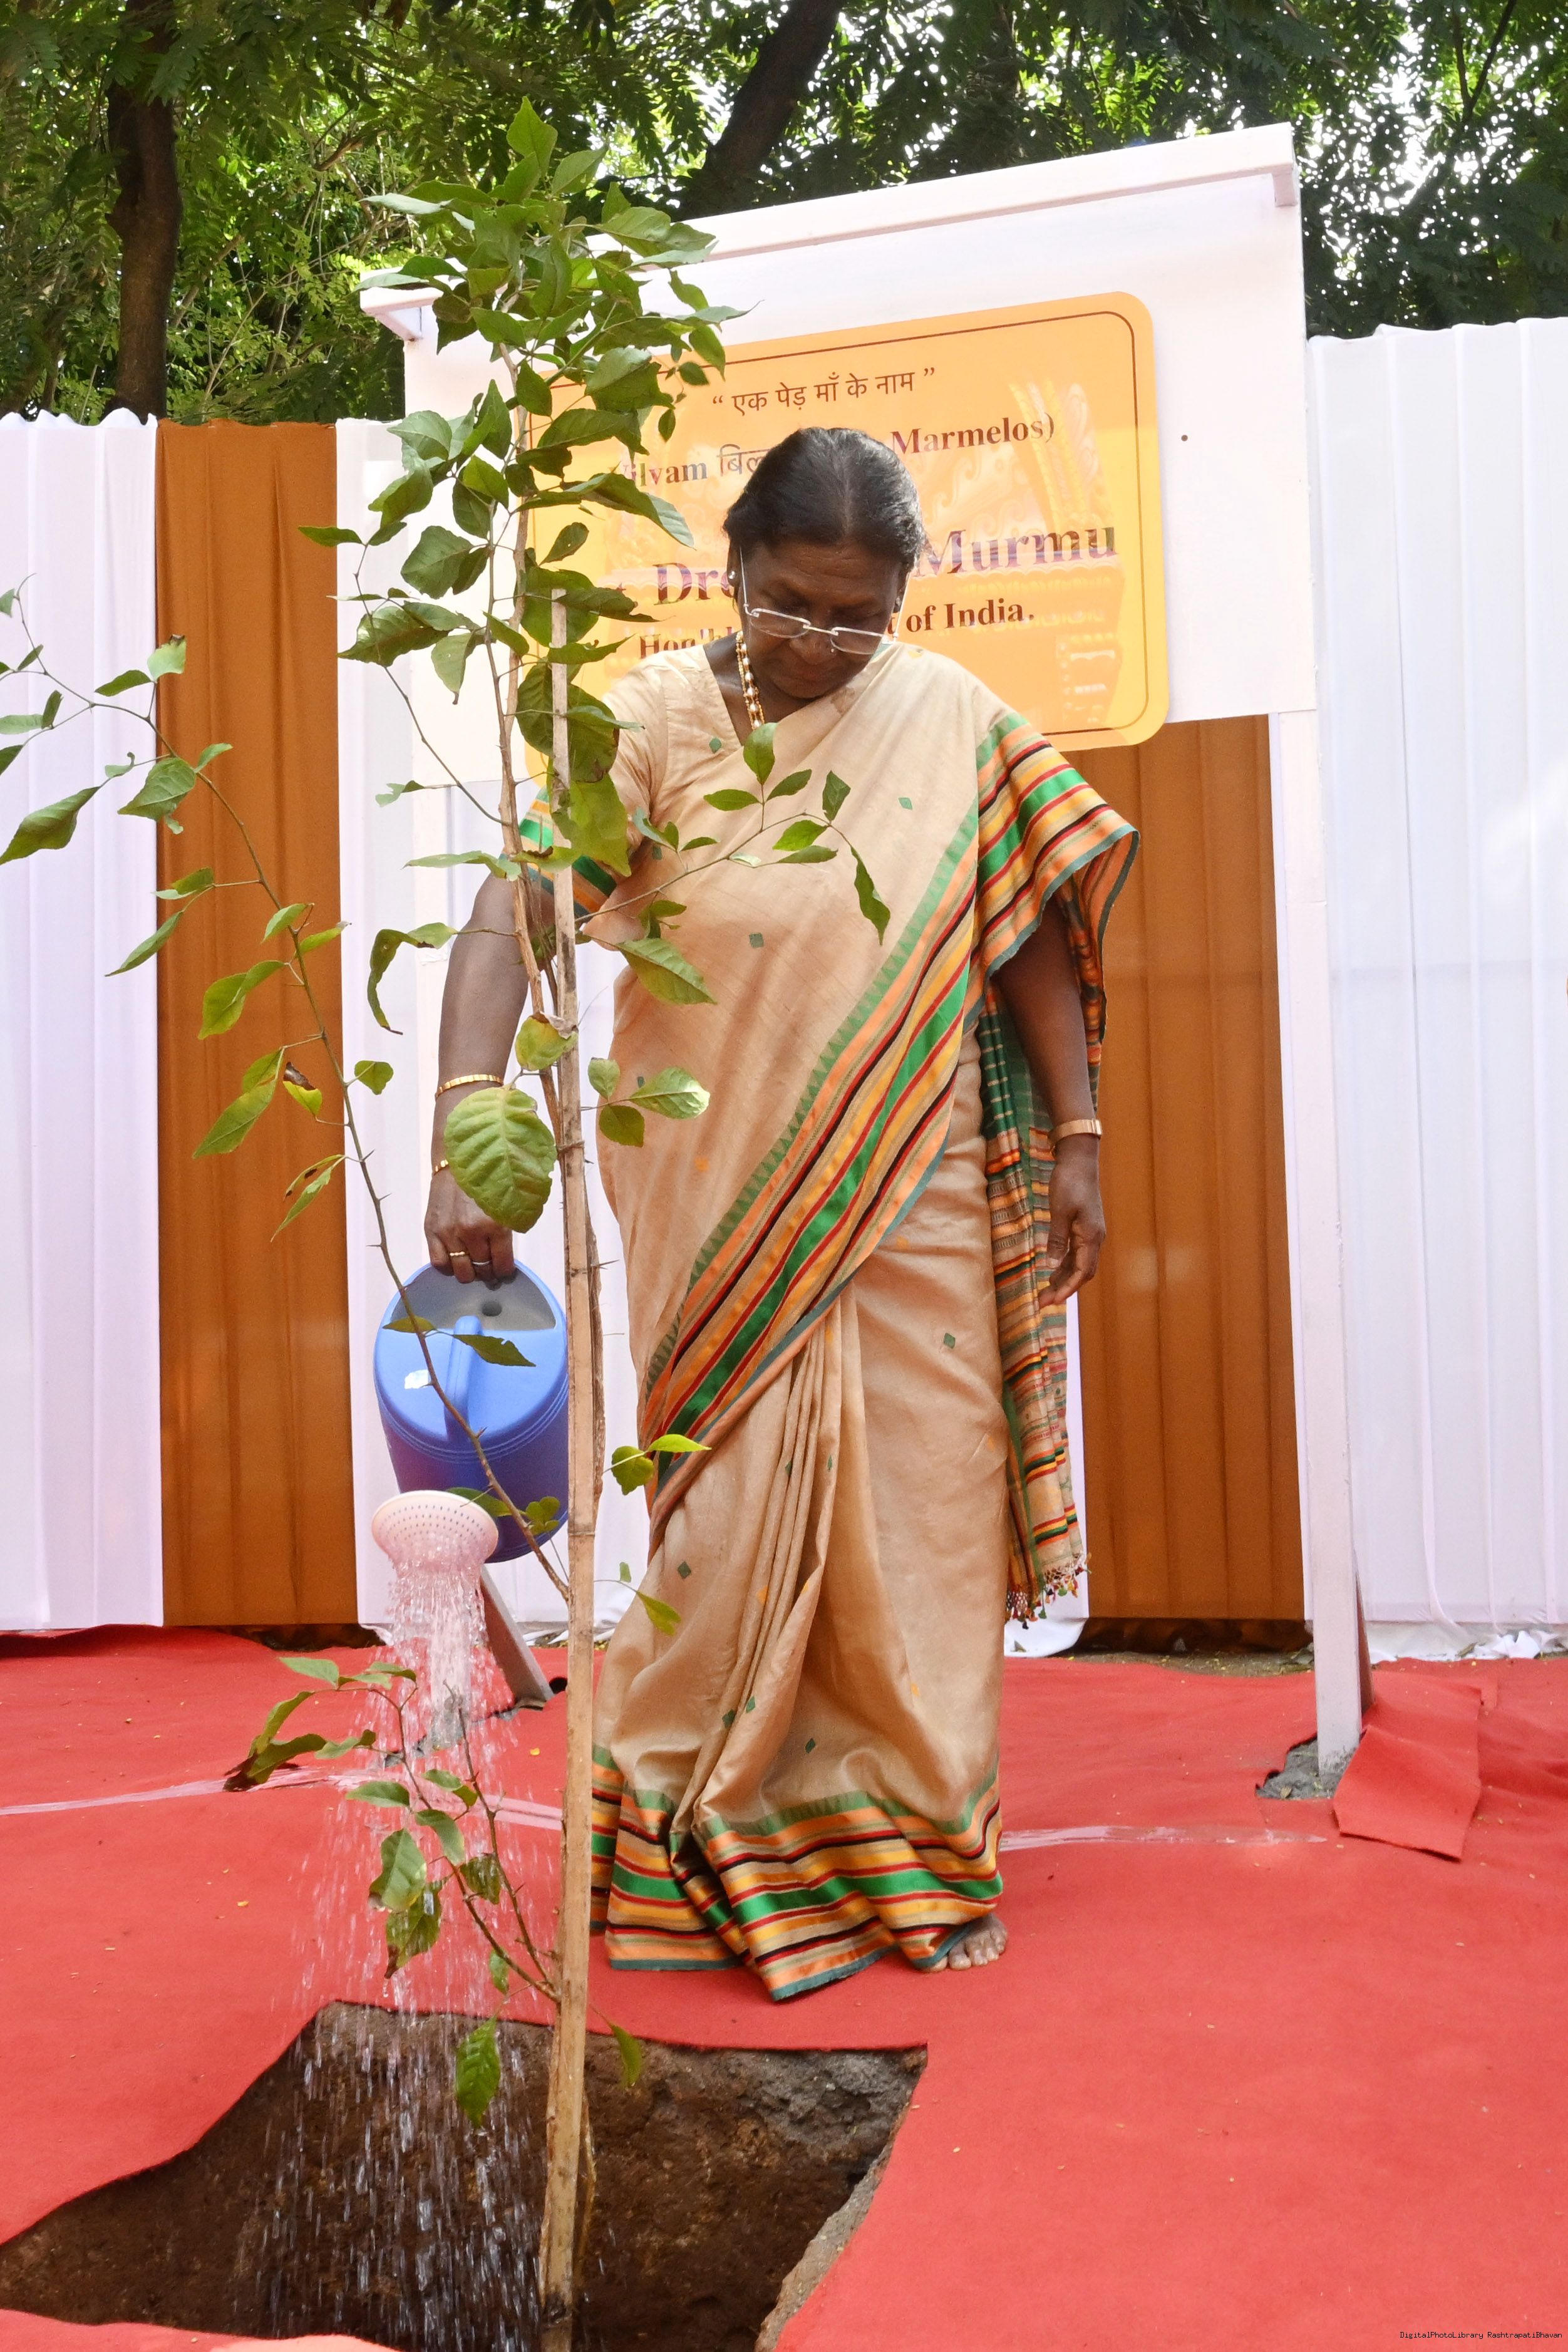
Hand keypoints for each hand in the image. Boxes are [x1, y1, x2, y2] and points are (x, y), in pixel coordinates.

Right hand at [425, 1168, 513, 1285]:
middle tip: (489, 1267)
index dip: (504, 1271)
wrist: (457, 1163)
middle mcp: (471, 1232)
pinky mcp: (431, 1231)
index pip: (502, 1264)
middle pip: (482, 1270)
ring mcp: (449, 1233)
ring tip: (472, 1264)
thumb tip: (504, 1259)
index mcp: (495, 1224)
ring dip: (469, 1272)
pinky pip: (438, 1263)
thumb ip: (507, 1233)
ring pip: (461, 1271)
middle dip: (488, 1272)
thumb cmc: (485, 1183)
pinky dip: (448, 1268)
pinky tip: (454, 1261)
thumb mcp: (505, 1206)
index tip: (504, 1270)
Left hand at [1041, 1138, 1103, 1305]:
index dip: (1067, 1289)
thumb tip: (1050, 1265)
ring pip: (1079, 1264)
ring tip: (1045, 1292)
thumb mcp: (1060, 1211)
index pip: (1082, 1272)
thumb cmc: (1069, 1182)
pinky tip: (1053, 1271)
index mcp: (1091, 1237)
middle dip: (1064, 1289)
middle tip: (1043, 1302)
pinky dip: (1065, 1265)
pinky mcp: (1085, 1227)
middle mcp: (1095, 1238)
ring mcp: (1091, 1233)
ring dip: (1064, 1279)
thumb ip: (1056, 1239)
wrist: (1080, 1160)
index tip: (1052, 1301)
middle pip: (1082, 1273)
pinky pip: (1076, 1253)